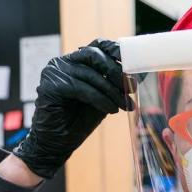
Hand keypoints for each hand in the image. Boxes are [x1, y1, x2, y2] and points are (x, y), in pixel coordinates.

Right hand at [13, 39, 132, 178]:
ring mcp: (54, 73)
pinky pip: (81, 88)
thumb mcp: (103, 98)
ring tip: (124, 104)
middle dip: (115, 71)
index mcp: (74, 62)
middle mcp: (62, 63)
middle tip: (131, 87)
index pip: (96, 46)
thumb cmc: (79, 121)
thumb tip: (141, 72)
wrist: (57, 144)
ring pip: (89, 74)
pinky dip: (99, 99)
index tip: (134, 61)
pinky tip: (111, 110)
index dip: (115, 50)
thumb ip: (115, 84)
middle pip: (93, 56)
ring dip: (111, 90)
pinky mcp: (50, 86)